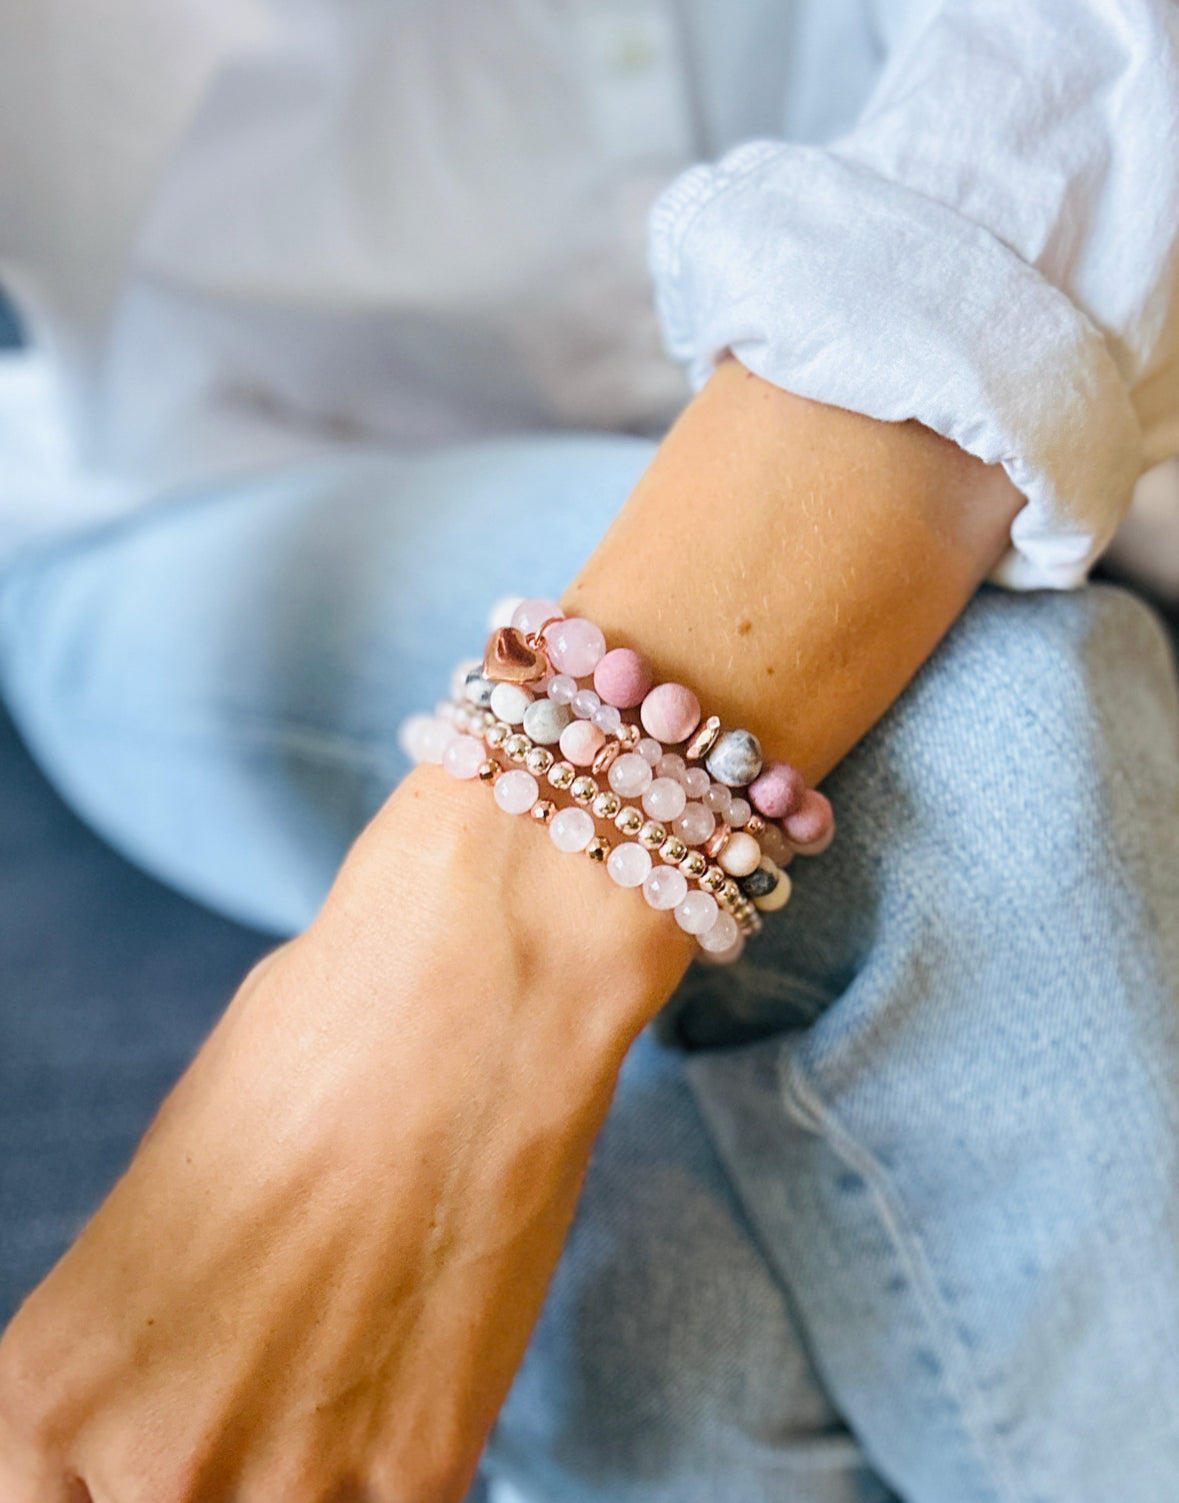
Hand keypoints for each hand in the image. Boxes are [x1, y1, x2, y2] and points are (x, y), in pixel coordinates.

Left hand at [0, 768, 688, 1501]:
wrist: (467, 990)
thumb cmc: (312, 1045)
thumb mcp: (169, 1192)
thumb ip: (145, 1331)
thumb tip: (176, 1384)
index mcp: (47, 1383)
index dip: (106, 1479)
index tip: (154, 1445)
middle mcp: (146, 1461)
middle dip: (217, 1460)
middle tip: (281, 1370)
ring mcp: (286, 1486)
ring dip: (310, 1472)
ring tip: (351, 1363)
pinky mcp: (420, 1475)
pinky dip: (394, 1467)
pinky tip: (414, 1369)